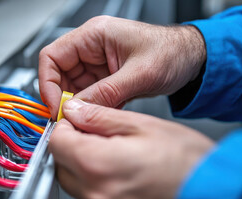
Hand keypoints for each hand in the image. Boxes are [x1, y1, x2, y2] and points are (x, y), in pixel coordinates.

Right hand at [39, 16, 205, 118]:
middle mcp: (92, 48)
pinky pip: (88, 95)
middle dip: (63, 98)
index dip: (48, 83)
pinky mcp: (106, 78)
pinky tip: (101, 116)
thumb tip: (77, 109)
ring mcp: (98, 64)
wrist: (193, 60)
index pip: (52, 56)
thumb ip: (106, 92)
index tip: (56, 106)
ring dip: (78, 106)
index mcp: (94, 35)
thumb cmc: (172, 52)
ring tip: (89, 119)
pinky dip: (91, 108)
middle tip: (70, 119)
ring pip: (73, 88)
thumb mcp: (139, 74)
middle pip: (59, 74)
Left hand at [49, 99, 213, 198]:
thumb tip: (76, 111)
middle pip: (62, 165)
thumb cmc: (189, 164)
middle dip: (73, 146)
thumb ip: (100, 117)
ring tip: (118, 153)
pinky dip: (100, 185)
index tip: (76, 120)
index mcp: (96, 164)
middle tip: (97, 134)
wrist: (217, 198)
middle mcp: (95, 195)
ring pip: (77, 184)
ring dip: (86, 166)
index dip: (65, 126)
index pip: (56, 141)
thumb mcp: (142, 125)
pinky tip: (125, 174)